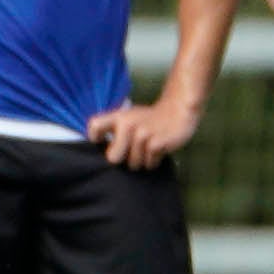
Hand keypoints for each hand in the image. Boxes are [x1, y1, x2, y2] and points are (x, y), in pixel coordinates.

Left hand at [86, 94, 201, 168]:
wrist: (178, 109)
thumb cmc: (151, 119)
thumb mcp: (130, 117)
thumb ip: (114, 129)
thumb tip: (103, 153)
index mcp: (119, 117)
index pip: (94, 126)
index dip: (95, 139)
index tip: (105, 143)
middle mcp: (128, 124)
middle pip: (113, 158)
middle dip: (123, 159)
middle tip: (133, 151)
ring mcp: (142, 134)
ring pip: (133, 164)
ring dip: (142, 160)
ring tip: (149, 148)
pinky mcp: (156, 143)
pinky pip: (148, 164)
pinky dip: (153, 161)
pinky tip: (158, 151)